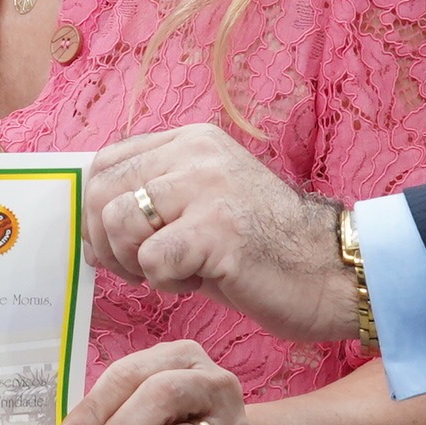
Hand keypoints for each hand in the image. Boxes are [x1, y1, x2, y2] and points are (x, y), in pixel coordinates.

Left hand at [87, 125, 358, 341]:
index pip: (106, 163)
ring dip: (134, 263)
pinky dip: (164, 282)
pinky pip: (152, 259)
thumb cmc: (265, 251)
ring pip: (118, 222)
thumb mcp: (203, 208)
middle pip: (101, 190)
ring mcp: (207, 188)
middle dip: (106, 242)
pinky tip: (197, 281)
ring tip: (175, 273)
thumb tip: (90, 235)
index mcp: (190, 141)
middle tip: (141, 268)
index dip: (95, 211)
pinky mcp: (217, 230)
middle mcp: (195, 154)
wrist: (335, 271)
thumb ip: (152, 207)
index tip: (117, 245)